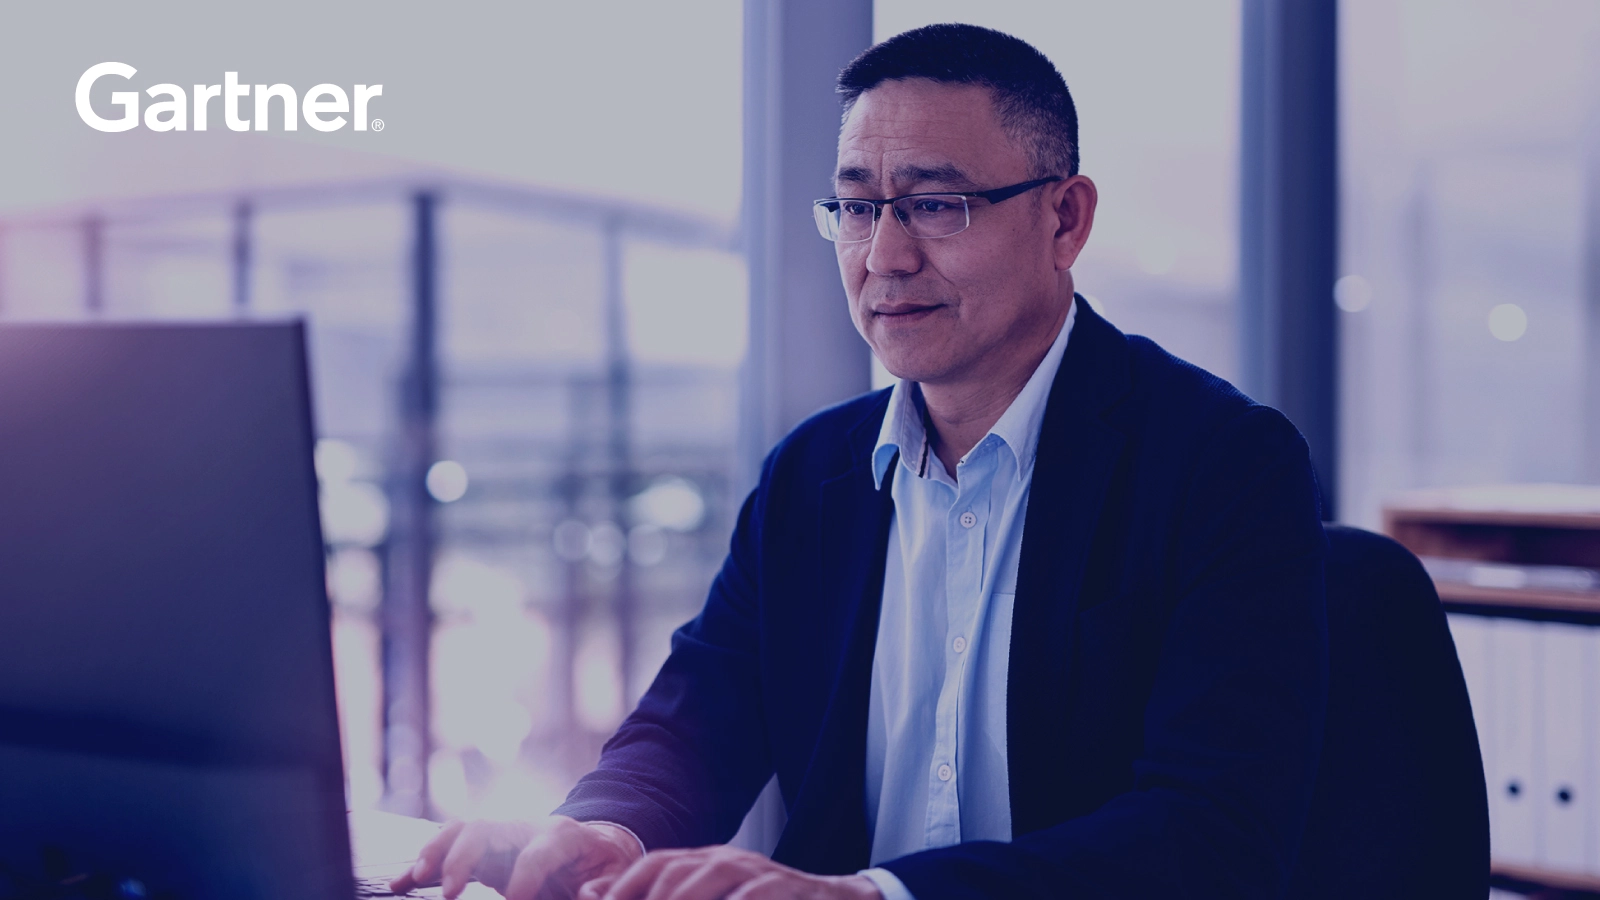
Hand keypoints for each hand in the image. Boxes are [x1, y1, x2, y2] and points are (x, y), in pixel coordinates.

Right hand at [389, 816, 642, 898]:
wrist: (594, 843)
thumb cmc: (604, 863)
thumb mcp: (616, 871)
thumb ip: (605, 884)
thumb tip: (589, 894)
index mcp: (560, 835)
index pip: (536, 853)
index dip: (524, 879)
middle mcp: (524, 827)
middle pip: (485, 828)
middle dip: (463, 858)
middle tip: (451, 894)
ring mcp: (500, 834)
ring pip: (459, 830)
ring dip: (434, 852)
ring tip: (413, 879)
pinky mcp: (484, 848)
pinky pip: (448, 847)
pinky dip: (424, 862)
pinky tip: (399, 882)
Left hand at [576, 845, 881, 899]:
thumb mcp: (714, 898)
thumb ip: (660, 894)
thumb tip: (591, 892)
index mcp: (707, 862)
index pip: (655, 865)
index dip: (625, 887)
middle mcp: (729, 862)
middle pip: (676, 873)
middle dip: (646, 898)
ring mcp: (760, 874)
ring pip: (709, 879)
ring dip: (680, 899)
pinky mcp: (786, 891)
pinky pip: (753, 897)